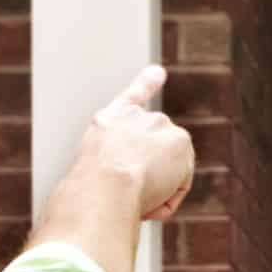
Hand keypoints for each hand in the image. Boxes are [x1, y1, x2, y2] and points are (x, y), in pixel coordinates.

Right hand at [73, 64, 192, 224]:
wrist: (104, 185)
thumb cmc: (90, 195)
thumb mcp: (93, 183)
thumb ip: (117, 178)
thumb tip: (142, 193)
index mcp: (106, 123)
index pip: (131, 99)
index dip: (146, 84)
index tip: (158, 71)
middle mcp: (132, 116)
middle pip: (155, 155)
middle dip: (149, 179)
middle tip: (125, 196)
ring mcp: (157, 124)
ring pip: (168, 172)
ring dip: (156, 191)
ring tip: (133, 196)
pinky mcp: (179, 139)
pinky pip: (181, 183)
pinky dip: (170, 198)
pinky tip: (151, 200)